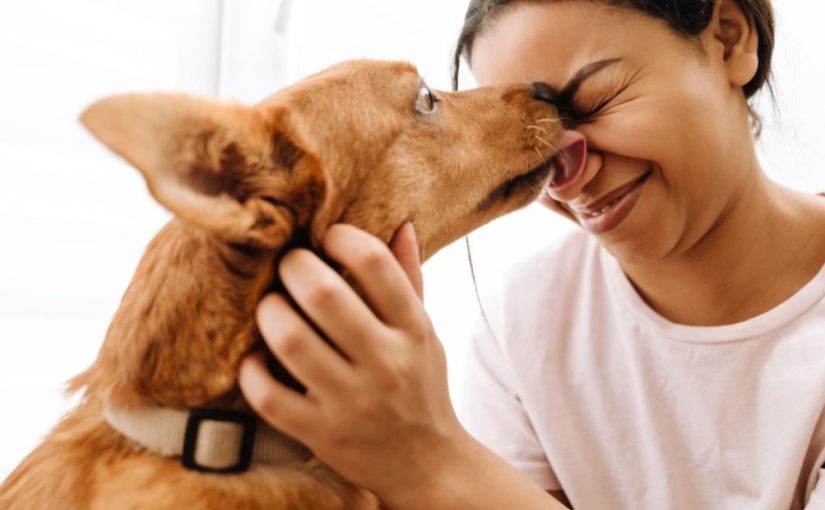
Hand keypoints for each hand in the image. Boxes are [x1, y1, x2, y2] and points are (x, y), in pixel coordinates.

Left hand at [239, 222, 469, 506]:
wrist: (426, 464)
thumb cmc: (419, 385)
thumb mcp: (424, 332)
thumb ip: (409, 279)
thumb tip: (401, 224)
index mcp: (413, 330)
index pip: (375, 263)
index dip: (341, 237)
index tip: (327, 238)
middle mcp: (385, 363)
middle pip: (324, 293)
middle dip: (293, 266)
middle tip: (287, 265)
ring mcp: (351, 402)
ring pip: (290, 339)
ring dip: (269, 312)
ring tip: (271, 306)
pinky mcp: (321, 434)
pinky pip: (268, 395)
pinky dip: (252, 370)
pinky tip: (258, 357)